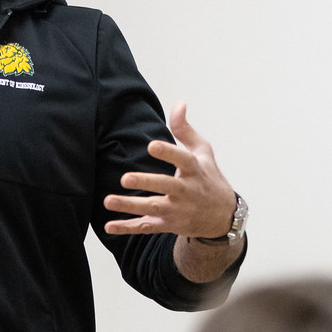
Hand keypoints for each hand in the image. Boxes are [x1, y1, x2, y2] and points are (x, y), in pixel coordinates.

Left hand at [104, 102, 236, 237]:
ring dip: (130, 206)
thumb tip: (178, 103)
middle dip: (146, 183)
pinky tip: (109, 226)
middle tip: (125, 178)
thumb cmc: (209, 179)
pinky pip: (147, 227)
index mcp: (195, 170)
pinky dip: (127, 227)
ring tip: (108, 200)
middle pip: (166, 186)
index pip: (183, 160)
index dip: (168, 153)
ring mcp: (177, 210)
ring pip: (153, 208)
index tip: (151, 146)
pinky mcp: (168, 224)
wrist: (223, 217)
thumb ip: (186, 130)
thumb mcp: (204, 152)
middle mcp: (187, 191)